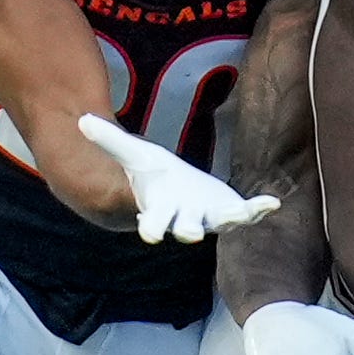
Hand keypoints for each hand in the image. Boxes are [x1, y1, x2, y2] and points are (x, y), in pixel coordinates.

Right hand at [76, 115, 279, 243]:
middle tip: (190, 236)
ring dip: (232, 220)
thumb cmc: (154, 176)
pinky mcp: (230, 211)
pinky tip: (272, 203)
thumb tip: (81, 119)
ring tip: (242, 214)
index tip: (149, 234)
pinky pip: (246, 214)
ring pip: (220, 224)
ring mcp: (210, 217)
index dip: (151, 228)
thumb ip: (109, 139)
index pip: (152, 223)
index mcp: (159, 209)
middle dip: (188, 231)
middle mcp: (184, 218)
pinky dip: (258, 209)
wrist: (177, 190)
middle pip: (186, 229)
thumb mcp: (134, 154)